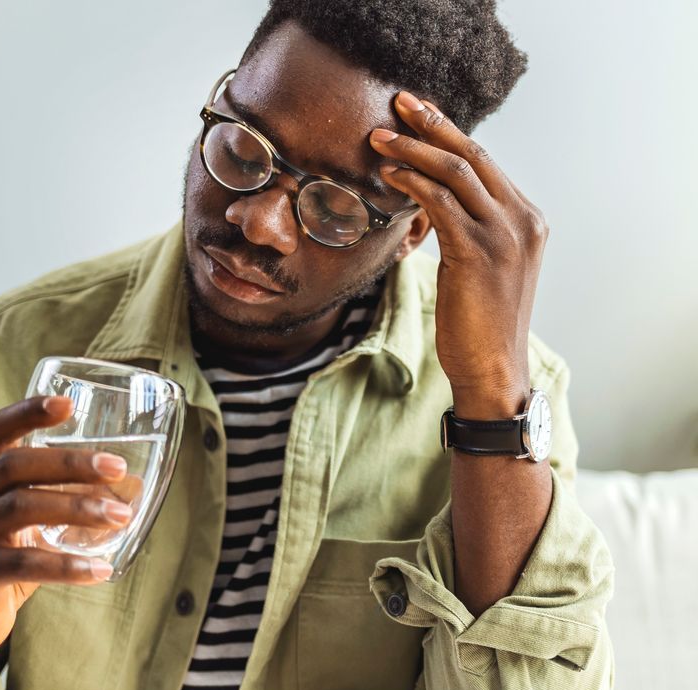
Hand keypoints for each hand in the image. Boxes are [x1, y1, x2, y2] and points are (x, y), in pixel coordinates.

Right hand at [0, 395, 134, 665]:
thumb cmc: (1, 560)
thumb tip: (131, 486)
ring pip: (21, 508)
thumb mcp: (27, 524)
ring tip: (120, 516)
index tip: (68, 402)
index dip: (28, 411)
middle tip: (117, 467)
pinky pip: (23, 565)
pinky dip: (66, 566)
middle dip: (70, 462)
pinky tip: (101, 570)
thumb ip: (66, 500)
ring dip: (76, 509)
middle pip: (16, 464)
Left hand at [370, 91, 546, 417]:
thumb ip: (467, 229)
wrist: (493, 367)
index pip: (484, 162)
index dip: (448, 133)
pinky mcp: (479, 254)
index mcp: (527, 219)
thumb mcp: (481, 266)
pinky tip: (389, 175)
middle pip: (474, 155)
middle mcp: (523, 220)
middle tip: (397, 103)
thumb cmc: (479, 322)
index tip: (417, 112)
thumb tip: (430, 201)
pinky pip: (441, 205)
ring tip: (379, 138)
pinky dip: (413, 184)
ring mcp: (505, 236)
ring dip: (413, 150)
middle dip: (433, 124)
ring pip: (456, 174)